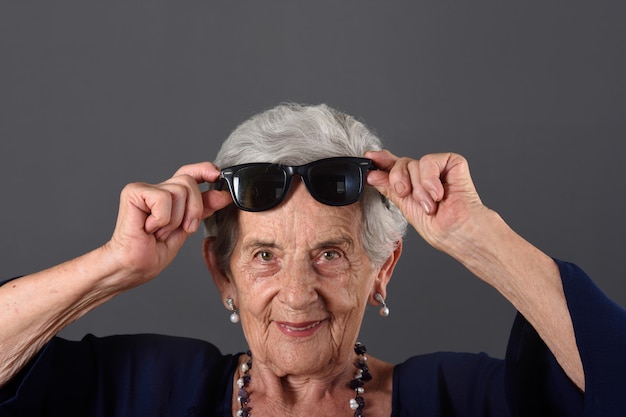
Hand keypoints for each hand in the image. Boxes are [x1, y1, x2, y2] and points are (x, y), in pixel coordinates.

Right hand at [105, 162, 231, 287]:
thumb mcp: (187, 228)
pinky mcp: (134, 192)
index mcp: (170, 197)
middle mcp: (157, 189)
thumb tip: (223, 195)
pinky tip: (148, 228)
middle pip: (188, 182)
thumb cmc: (153, 252)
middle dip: (193, 209)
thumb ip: (202, 209)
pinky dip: (162, 219)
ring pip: (179, 191)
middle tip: (182, 228)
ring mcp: (144, 189)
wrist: (133, 267)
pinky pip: (164, 199)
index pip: (190, 173)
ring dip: (175, 219)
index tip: (217, 175)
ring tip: (159, 231)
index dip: (204, 170)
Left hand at [365, 150, 488, 252]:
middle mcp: (425, 176)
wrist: (461, 233)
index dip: (381, 160)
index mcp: (413, 186)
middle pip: (400, 163)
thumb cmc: (441, 229)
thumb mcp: (406, 208)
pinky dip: (430, 179)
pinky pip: (429, 161)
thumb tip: (372, 174)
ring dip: (418, 189)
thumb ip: (390, 189)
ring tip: (430, 205)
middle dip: (398, 180)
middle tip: (406, 195)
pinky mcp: (453, 163)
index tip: (369, 157)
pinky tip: (439, 194)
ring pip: (413, 163)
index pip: (394, 167)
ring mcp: (439, 169)